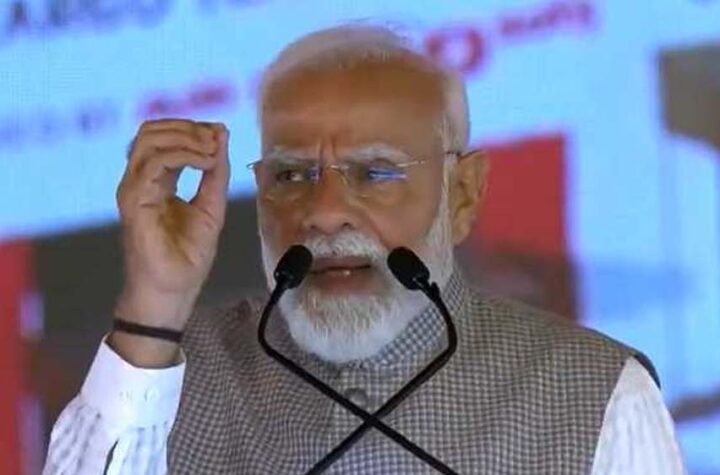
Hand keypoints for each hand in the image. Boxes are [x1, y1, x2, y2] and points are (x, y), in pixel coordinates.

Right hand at [113, 119, 229, 334]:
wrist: (173, 290)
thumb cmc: (187, 256)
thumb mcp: (212, 205)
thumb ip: (216, 171)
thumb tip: (221, 132)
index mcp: (156, 180)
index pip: (164, 136)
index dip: (192, 128)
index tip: (220, 135)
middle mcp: (140, 181)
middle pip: (151, 130)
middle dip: (187, 127)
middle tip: (215, 140)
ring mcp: (133, 189)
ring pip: (149, 139)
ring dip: (186, 138)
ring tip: (212, 152)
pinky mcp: (133, 201)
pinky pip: (154, 163)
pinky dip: (184, 155)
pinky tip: (206, 163)